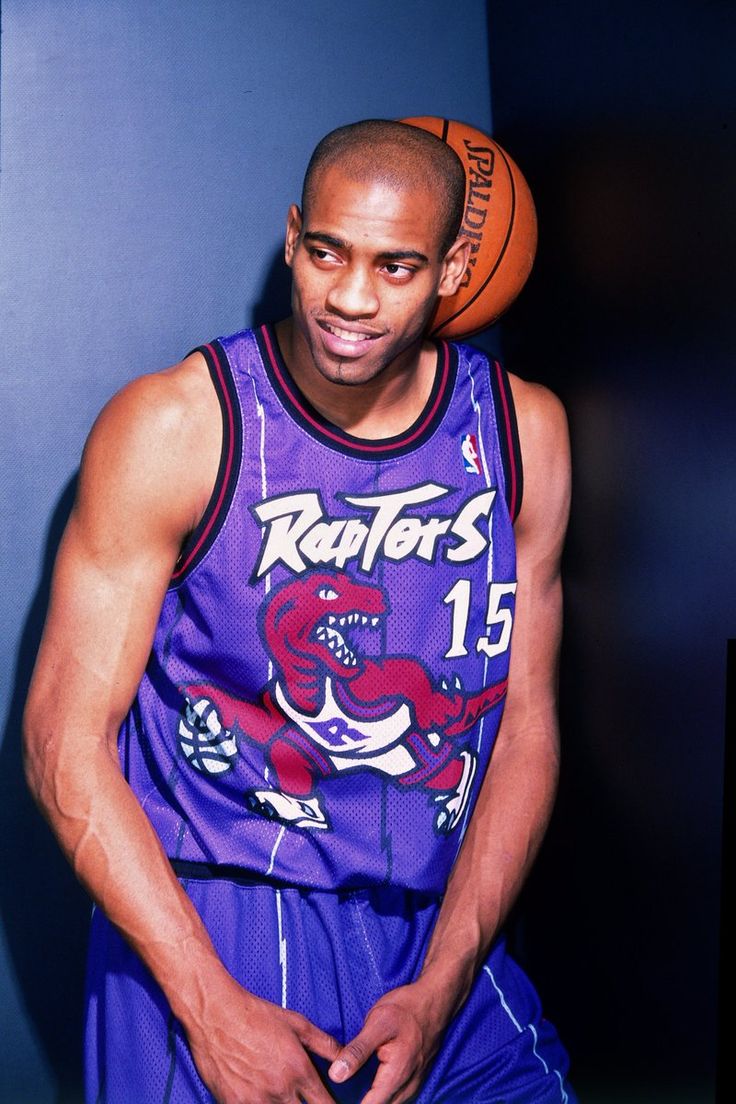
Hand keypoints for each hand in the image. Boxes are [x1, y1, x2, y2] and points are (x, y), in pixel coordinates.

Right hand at [185, 977, 340, 1103]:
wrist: (216, 1014)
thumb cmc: (256, 1015)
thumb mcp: (296, 1023)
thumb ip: (325, 1044)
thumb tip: (346, 1057)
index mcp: (299, 1070)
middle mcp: (280, 1090)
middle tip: (304, 1100)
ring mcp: (256, 1101)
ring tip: (284, 1099)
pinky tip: (262, 1099)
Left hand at [328, 982, 448, 1103]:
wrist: (435, 1000)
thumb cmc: (406, 1008)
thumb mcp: (377, 1023)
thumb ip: (357, 1051)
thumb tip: (336, 1075)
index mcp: (397, 1075)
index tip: (336, 1098)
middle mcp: (408, 1086)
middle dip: (363, 1101)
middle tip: (341, 1091)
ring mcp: (414, 1084)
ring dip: (373, 1099)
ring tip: (353, 1088)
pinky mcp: (416, 1079)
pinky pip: (397, 1097)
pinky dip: (383, 1095)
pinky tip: (370, 1084)